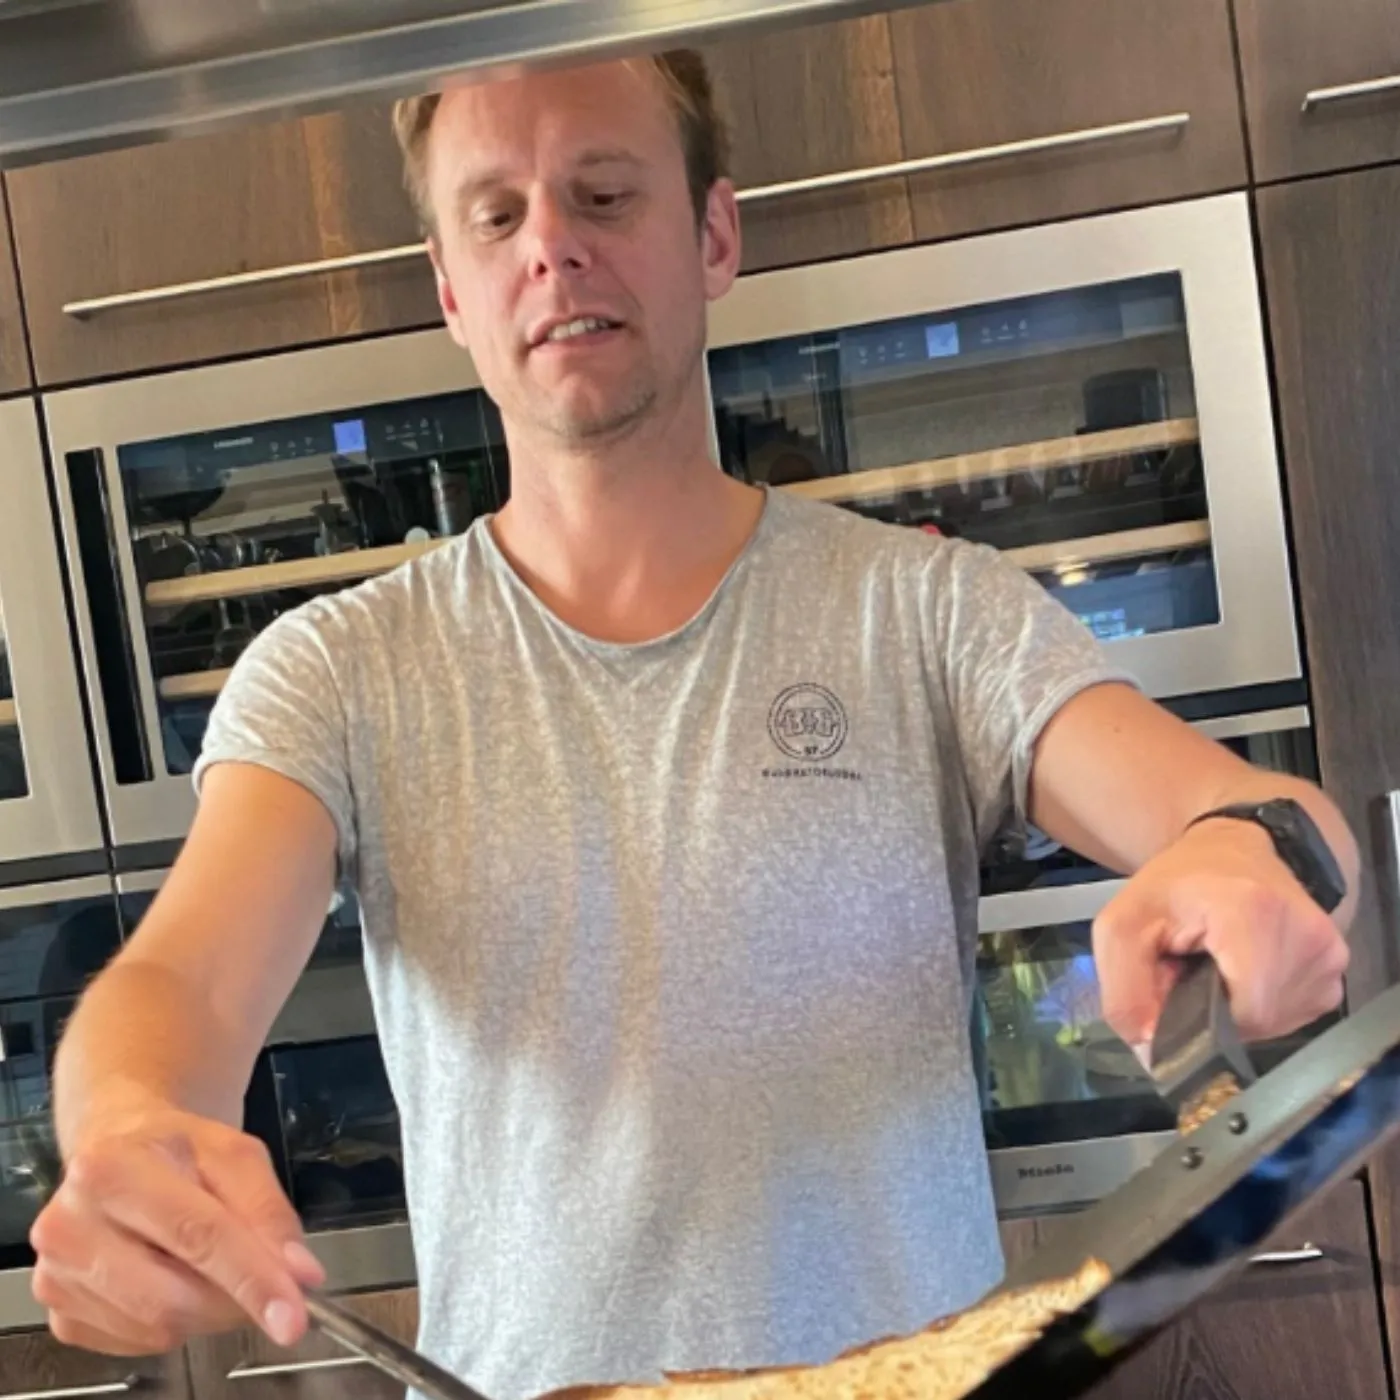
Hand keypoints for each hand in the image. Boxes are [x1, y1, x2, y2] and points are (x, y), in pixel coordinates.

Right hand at [31, 1098, 324, 1355]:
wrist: (122, 1148)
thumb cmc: (178, 1150)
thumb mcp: (236, 1156)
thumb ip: (270, 1213)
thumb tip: (299, 1274)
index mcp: (112, 1168)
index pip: (197, 1236)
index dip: (252, 1280)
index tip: (293, 1316)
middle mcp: (68, 1224)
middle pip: (171, 1297)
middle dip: (234, 1302)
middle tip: (268, 1288)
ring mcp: (56, 1276)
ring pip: (156, 1328)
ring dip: (206, 1312)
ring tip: (209, 1264)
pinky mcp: (60, 1314)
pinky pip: (136, 1344)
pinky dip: (174, 1323)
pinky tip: (173, 1278)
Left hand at [1092, 817, 1348, 1050]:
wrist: (1231, 849)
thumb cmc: (1174, 885)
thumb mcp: (1122, 928)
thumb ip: (1125, 996)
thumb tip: (1150, 1056)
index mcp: (1255, 916)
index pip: (1243, 1014)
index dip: (1200, 1020)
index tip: (1175, 988)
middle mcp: (1307, 938)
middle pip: (1256, 1022)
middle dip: (1214, 1012)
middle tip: (1190, 971)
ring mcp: (1330, 956)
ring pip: (1274, 1024)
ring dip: (1236, 1010)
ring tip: (1217, 967)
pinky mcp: (1336, 971)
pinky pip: (1291, 1015)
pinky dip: (1260, 1005)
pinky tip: (1243, 972)